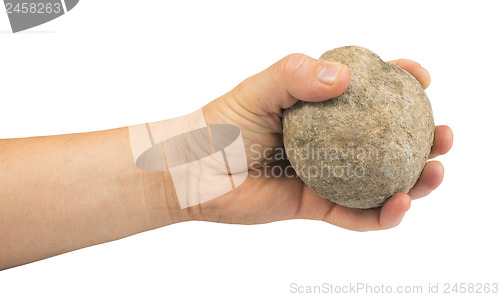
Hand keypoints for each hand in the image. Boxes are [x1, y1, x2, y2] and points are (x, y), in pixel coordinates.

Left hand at [198, 53, 452, 230]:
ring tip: (433, 172)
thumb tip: (345, 77)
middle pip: (386, 140)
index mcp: (320, 108)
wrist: (192, 172)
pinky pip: (355, 214)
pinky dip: (381, 215)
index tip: (420, 77)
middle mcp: (329, 141)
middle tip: (443, 135)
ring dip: (414, 179)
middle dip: (423, 137)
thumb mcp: (258, 90)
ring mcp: (325, 175)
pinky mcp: (315, 205)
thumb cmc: (220, 125)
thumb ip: (296, 75)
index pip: (369, 93)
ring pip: (380, 180)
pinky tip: (397, 204)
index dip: (400, 84)